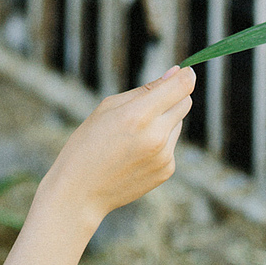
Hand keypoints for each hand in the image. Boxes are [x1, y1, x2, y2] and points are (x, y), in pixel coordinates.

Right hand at [39, 65, 194, 228]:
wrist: (80, 192)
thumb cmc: (87, 144)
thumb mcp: (108, 108)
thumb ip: (145, 90)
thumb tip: (177, 72)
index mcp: (138, 115)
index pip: (182, 86)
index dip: (186, 75)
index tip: (183, 72)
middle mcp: (156, 136)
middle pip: (185, 102)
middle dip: (172, 97)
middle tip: (146, 106)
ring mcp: (164, 156)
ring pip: (178, 124)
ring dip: (164, 122)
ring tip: (133, 137)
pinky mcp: (167, 170)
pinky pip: (172, 145)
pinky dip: (160, 143)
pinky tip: (135, 154)